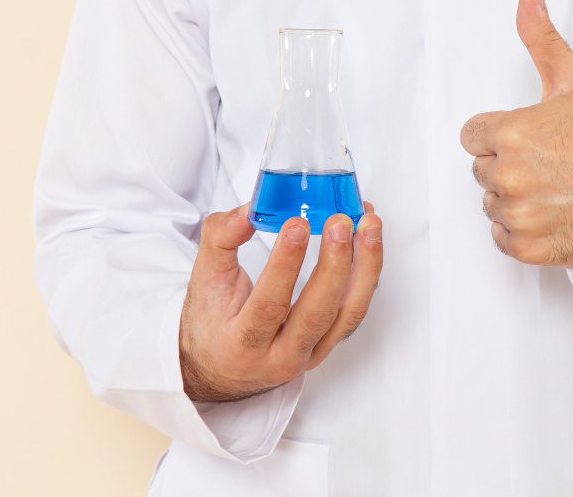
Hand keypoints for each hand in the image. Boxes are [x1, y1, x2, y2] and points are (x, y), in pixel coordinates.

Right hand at [179, 202, 382, 401]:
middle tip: (341, 222)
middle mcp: (280, 357)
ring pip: (348, 314)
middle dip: (335, 264)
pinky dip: (366, 274)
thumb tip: (252, 208)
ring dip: (365, 266)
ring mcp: (310, 354)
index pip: (269, 305)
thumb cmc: (212, 320)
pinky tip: (368, 242)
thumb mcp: (204, 278)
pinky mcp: (328, 345)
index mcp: (242, 343)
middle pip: (317, 314)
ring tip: (369, 225)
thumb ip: (221, 238)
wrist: (221, 365)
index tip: (297, 223)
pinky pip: (355, 310)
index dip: (286, 264)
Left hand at [460, 0, 572, 265]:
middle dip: (508, 166)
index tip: (529, 140)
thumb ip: (542, 39)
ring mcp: (519, 215)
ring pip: (492, 205)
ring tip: (556, 190)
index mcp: (510, 133)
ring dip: (515, 200)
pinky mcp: (529, 248)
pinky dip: (523, 232)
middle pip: (482, 171)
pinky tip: (553, 215)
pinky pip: (503, 239)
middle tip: (551, 164)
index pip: (472, 136)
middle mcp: (508, 175)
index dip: (499, 136)